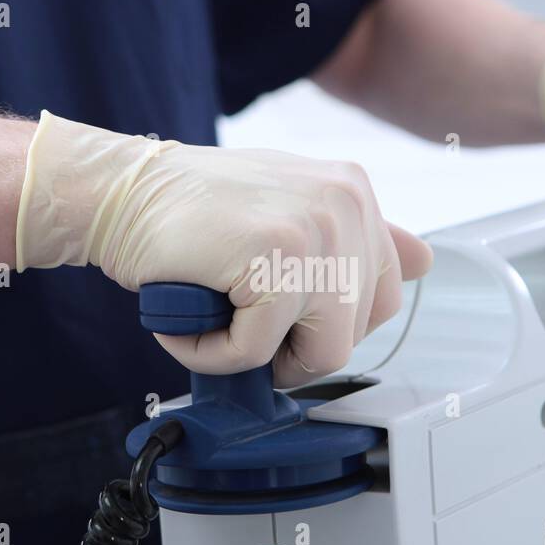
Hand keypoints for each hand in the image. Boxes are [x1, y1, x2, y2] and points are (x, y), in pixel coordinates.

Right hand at [16, 111, 432, 386]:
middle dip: (292, 344)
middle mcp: (347, 203)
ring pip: (317, 353)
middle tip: (238, 313)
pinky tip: (187, 317)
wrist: (120, 194)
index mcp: (356, 191)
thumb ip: (356, 238)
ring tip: (213, 313)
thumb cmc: (194, 212)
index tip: (278, 309)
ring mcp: (315, 229)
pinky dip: (211, 353)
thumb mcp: (289, 210)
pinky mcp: (275, 259)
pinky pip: (258, 352)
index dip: (325, 322)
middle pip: (354, 333)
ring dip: (253, 353)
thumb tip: (424, 263)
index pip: (383, 297)